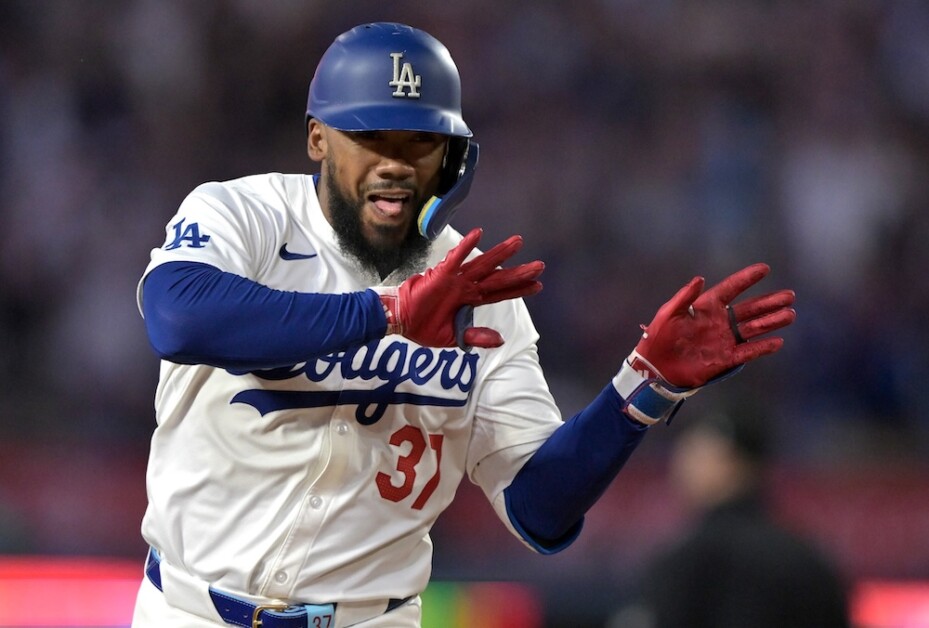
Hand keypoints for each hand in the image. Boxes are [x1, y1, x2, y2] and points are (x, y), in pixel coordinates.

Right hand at [376, 228, 543, 347]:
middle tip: (540, 265)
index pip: (500, 293)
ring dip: (500, 253)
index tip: (538, 286)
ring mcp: (455, 279)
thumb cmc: (423, 327)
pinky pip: (455, 259)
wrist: (400, 322)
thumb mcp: (454, 337)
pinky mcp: (441, 275)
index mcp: (470, 300)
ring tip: (519, 243)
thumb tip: (502, 340)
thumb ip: (476, 337)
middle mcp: (467, 286)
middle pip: (498, 277)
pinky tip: (478, 234)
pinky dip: (466, 246)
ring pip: (483, 264)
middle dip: (519, 272)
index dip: (519, 290)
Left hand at [633, 263, 795, 387]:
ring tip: (790, 314)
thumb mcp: (668, 314)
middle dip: (769, 302)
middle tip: (790, 295)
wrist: (656, 368)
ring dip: (771, 321)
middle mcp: (718, 321)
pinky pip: (748, 351)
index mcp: (705, 307)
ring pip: (753, 328)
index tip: (765, 269)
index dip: (747, 279)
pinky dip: (762, 347)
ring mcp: (723, 340)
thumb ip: (685, 296)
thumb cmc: (658, 338)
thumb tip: (701, 278)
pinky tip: (778, 341)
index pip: (730, 289)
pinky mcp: (725, 358)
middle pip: (749, 309)